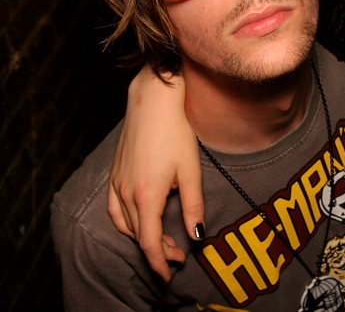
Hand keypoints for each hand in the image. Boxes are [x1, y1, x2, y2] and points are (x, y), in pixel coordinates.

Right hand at [108, 65, 203, 281]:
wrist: (153, 103)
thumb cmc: (176, 133)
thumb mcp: (191, 172)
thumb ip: (193, 206)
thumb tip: (196, 235)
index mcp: (146, 195)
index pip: (150, 243)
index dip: (159, 263)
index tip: (170, 274)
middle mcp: (127, 192)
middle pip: (139, 235)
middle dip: (158, 251)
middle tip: (178, 256)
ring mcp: (117, 183)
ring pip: (126, 224)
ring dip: (143, 237)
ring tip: (163, 242)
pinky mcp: (115, 173)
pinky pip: (115, 208)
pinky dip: (126, 222)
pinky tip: (138, 221)